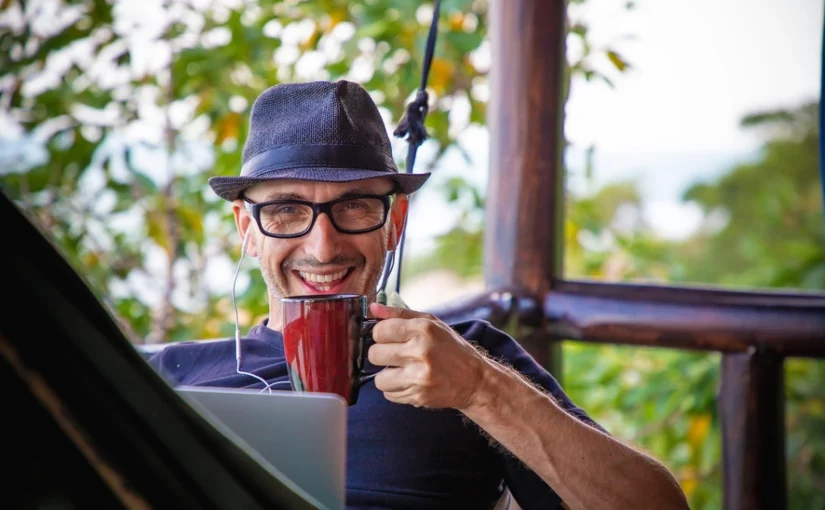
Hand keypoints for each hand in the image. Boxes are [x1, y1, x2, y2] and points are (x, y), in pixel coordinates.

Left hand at [367, 303, 488, 409]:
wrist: (475, 380)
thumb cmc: (452, 349)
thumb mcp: (431, 323)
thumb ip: (400, 314)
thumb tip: (372, 308)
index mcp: (423, 329)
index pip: (380, 330)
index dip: (380, 334)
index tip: (388, 338)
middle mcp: (421, 352)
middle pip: (375, 354)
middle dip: (382, 355)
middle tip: (395, 355)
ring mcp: (419, 376)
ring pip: (379, 379)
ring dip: (387, 376)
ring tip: (402, 371)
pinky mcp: (419, 396)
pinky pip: (389, 394)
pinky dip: (396, 389)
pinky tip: (410, 382)